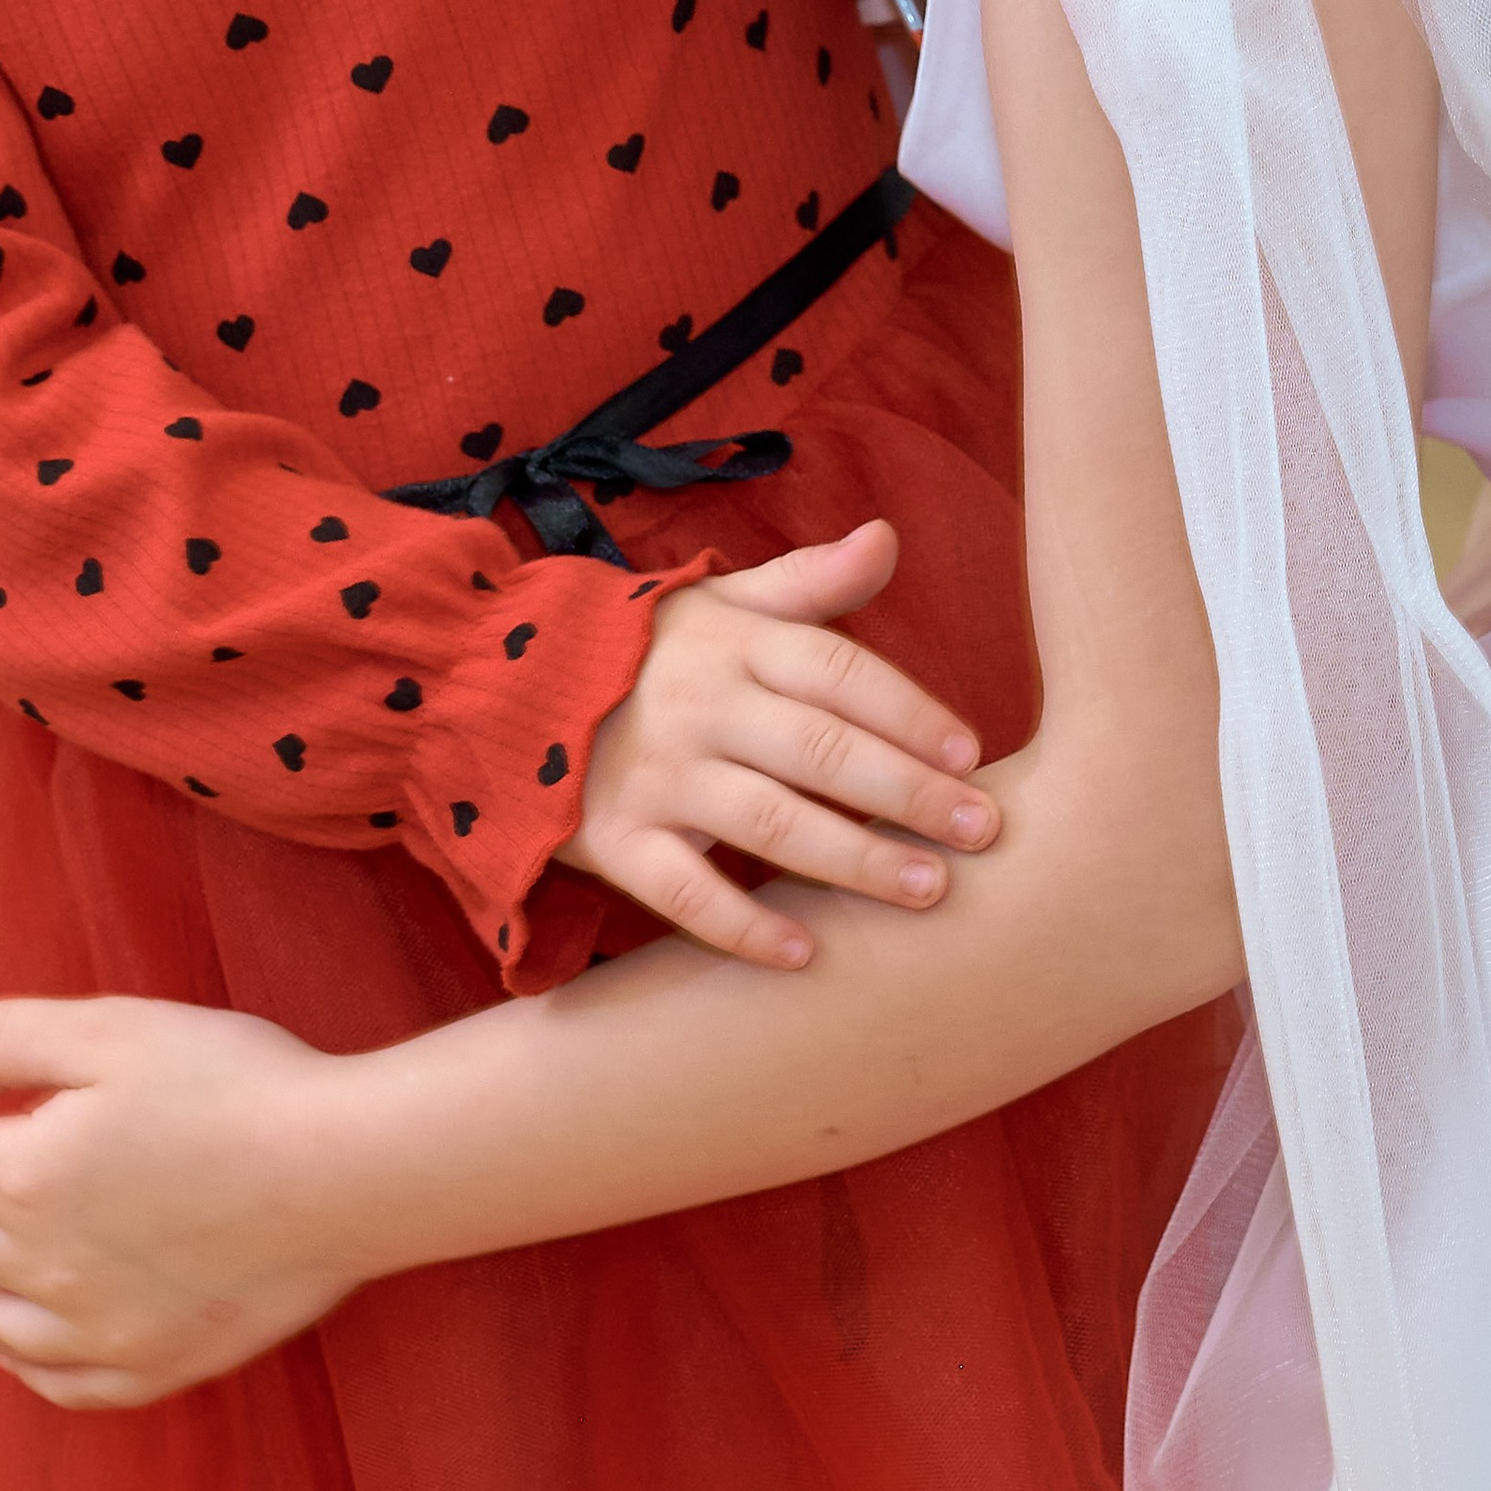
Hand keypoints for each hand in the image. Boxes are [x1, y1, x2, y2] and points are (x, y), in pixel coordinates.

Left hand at [0, 997, 355, 1408]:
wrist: (343, 1173)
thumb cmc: (232, 1082)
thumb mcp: (111, 1029)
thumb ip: (6, 1041)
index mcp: (24, 1178)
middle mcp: (42, 1269)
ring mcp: (95, 1330)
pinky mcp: (151, 1365)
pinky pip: (52, 1377)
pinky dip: (9, 1356)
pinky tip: (3, 1339)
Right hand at [560, 519, 997, 967]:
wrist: (507, 684)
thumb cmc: (650, 648)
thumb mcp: (722, 600)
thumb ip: (811, 581)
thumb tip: (888, 537)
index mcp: (734, 642)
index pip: (837, 671)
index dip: (907, 711)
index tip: (969, 753)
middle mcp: (701, 705)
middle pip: (820, 750)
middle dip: (907, 792)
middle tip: (983, 831)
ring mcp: (656, 774)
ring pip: (769, 821)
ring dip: (854, 859)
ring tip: (929, 890)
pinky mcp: (614, 837)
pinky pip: (683, 889)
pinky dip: (742, 926)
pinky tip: (806, 953)